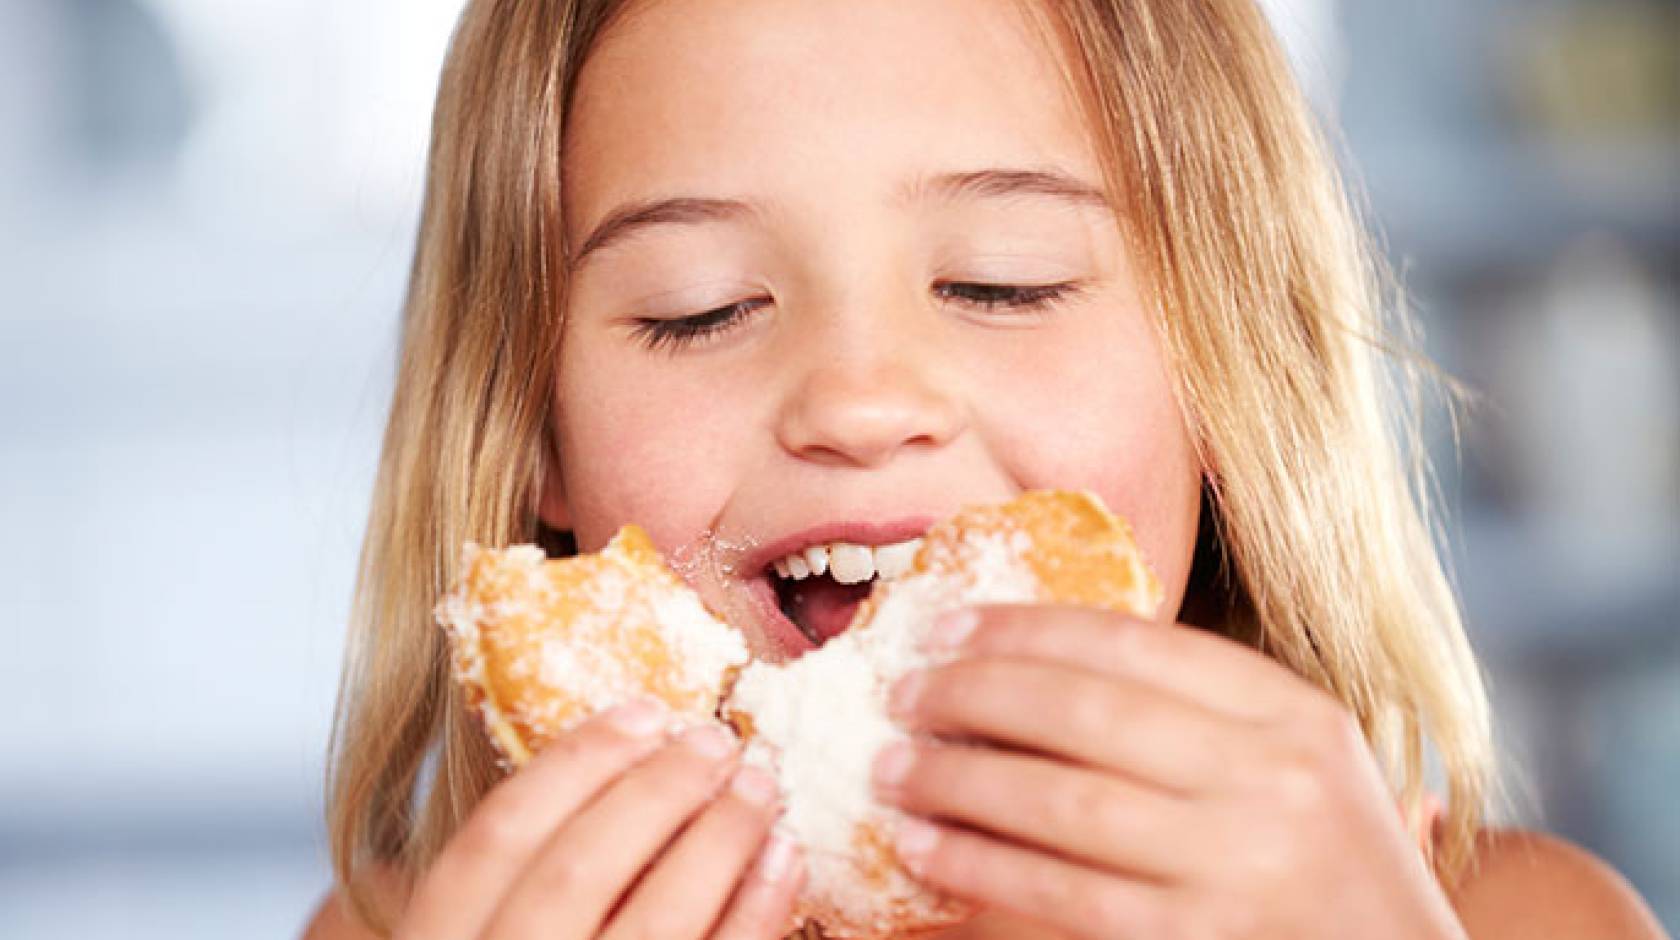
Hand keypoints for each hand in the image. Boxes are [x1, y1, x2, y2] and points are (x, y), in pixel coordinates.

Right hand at [395, 701, 804, 939]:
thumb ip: (499, 896)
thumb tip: (586, 782)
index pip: (491, 844)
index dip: (571, 767)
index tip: (640, 711)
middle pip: (576, 872)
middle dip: (656, 790)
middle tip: (719, 739)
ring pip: (654, 925)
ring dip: (717, 840)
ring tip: (762, 787)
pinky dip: (758, 913)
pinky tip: (786, 863)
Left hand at [872, 605, 1465, 939]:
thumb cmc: (1326, 865)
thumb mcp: (1296, 764)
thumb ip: (1195, 712)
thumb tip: (1032, 662)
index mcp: (1293, 715)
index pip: (1134, 642)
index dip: (1023, 629)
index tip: (946, 625)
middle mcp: (1273, 781)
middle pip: (1088, 713)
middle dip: (975, 695)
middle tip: (902, 691)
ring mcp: (1238, 869)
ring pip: (1063, 804)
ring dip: (958, 781)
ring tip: (891, 768)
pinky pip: (1062, 895)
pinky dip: (980, 866)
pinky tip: (924, 847)